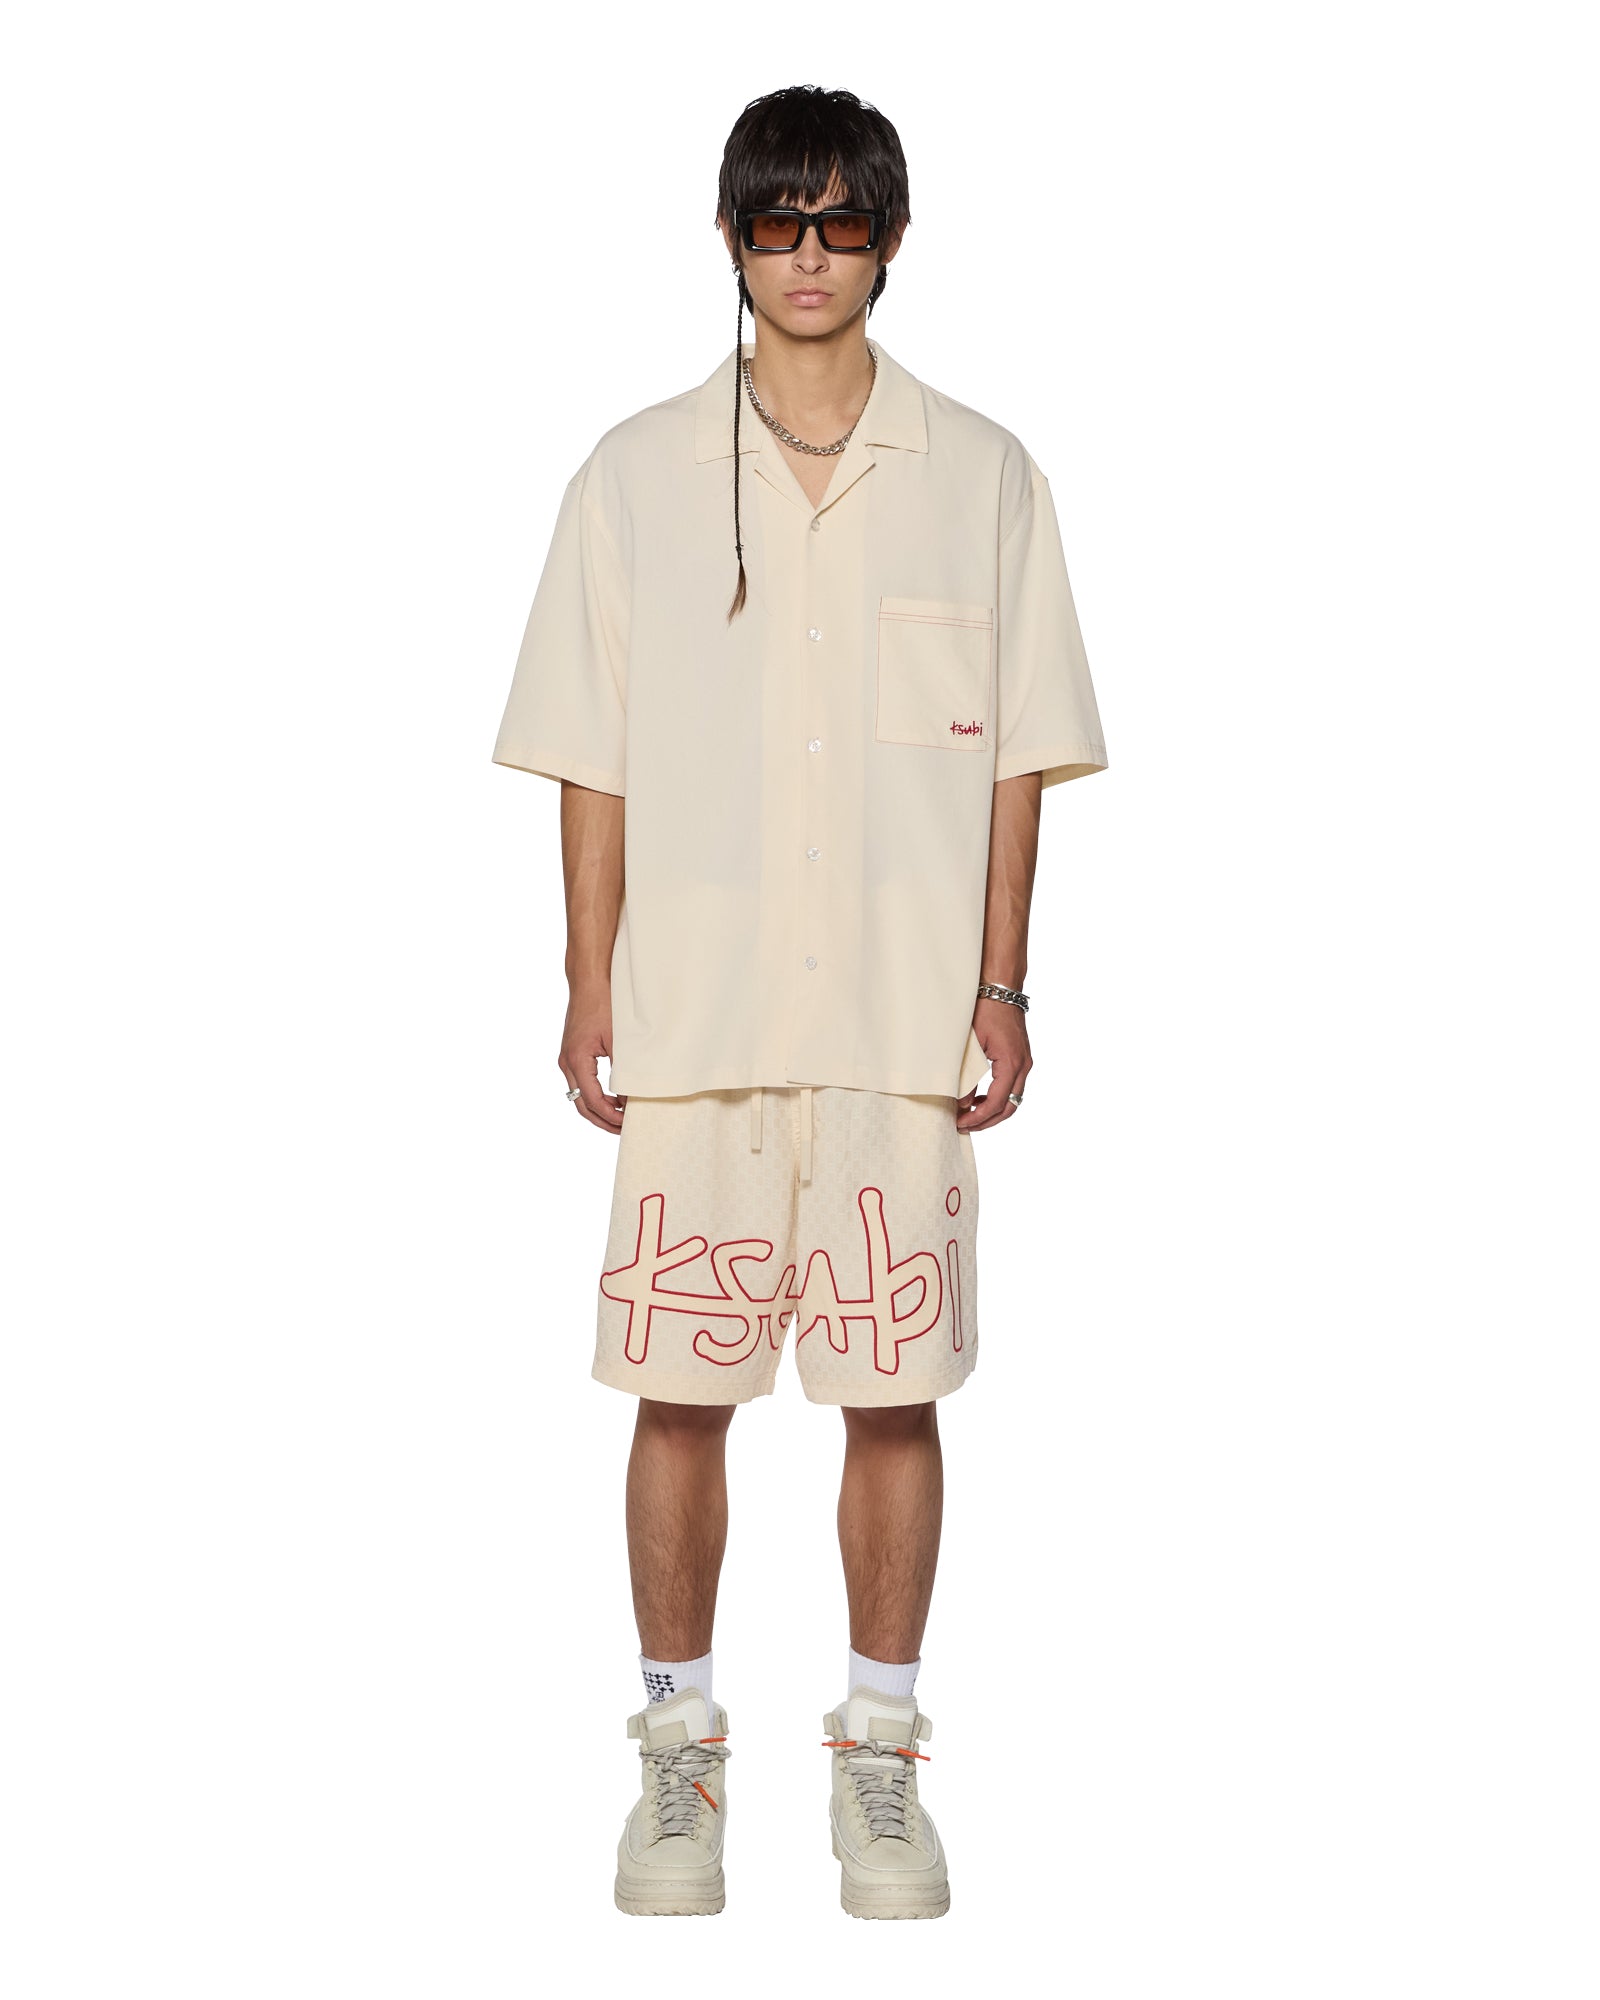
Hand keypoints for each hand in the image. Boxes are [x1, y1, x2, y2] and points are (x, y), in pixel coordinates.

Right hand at [558, 986, 625, 1133]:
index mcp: (577, 1060)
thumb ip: (622, 1070)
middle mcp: (566, 1063)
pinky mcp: (571, 1054)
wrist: (588, 982)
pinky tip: (612, 1098)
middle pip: (581, 1105)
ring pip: (579, 1096)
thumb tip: (629, 1096)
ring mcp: (566, 1059)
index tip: (627, 1123)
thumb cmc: (603, 1005)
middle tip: (623, 1130)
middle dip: (602, 1120)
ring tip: (619, 1118)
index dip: (610, 1116)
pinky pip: (580, 1083)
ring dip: (598, 1109)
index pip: (592, 1100)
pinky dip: (594, 1095)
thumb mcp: (618, 1039)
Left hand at [954, 997, 1030, 1132]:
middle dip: (987, 1121)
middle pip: (1009, 1107)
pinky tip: (979, 1098)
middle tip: (964, 1126)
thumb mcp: (971, 1045)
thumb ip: (967, 1077)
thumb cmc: (984, 1010)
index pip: (997, 1103)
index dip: (979, 1118)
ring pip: (1013, 1099)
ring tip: (969, 1115)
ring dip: (993, 1110)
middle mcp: (1023, 1065)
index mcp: (1011, 1063)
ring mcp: (1024, 1062)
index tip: (961, 1123)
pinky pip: (1013, 1086)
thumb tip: (963, 1102)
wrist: (1000, 989)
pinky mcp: (1021, 1058)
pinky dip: (998, 1097)